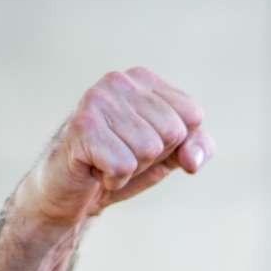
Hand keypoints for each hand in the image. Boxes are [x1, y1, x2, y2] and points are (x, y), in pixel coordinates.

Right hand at [13, 68, 211, 230]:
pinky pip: (124, 165)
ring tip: (108, 159)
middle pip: (173, 132)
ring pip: (149, 150)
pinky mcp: (83, 126)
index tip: (149, 145)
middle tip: (124, 154)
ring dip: (132, 168)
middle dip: (154, 157)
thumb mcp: (171, 154)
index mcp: (143, 79)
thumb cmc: (123, 164)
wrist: (71, 191)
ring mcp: (97, 100)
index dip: (178, 144)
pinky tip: (95, 169)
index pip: (193, 115)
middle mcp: (119, 81)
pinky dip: (114, 179)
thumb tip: (192, 160)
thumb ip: (198, 146)